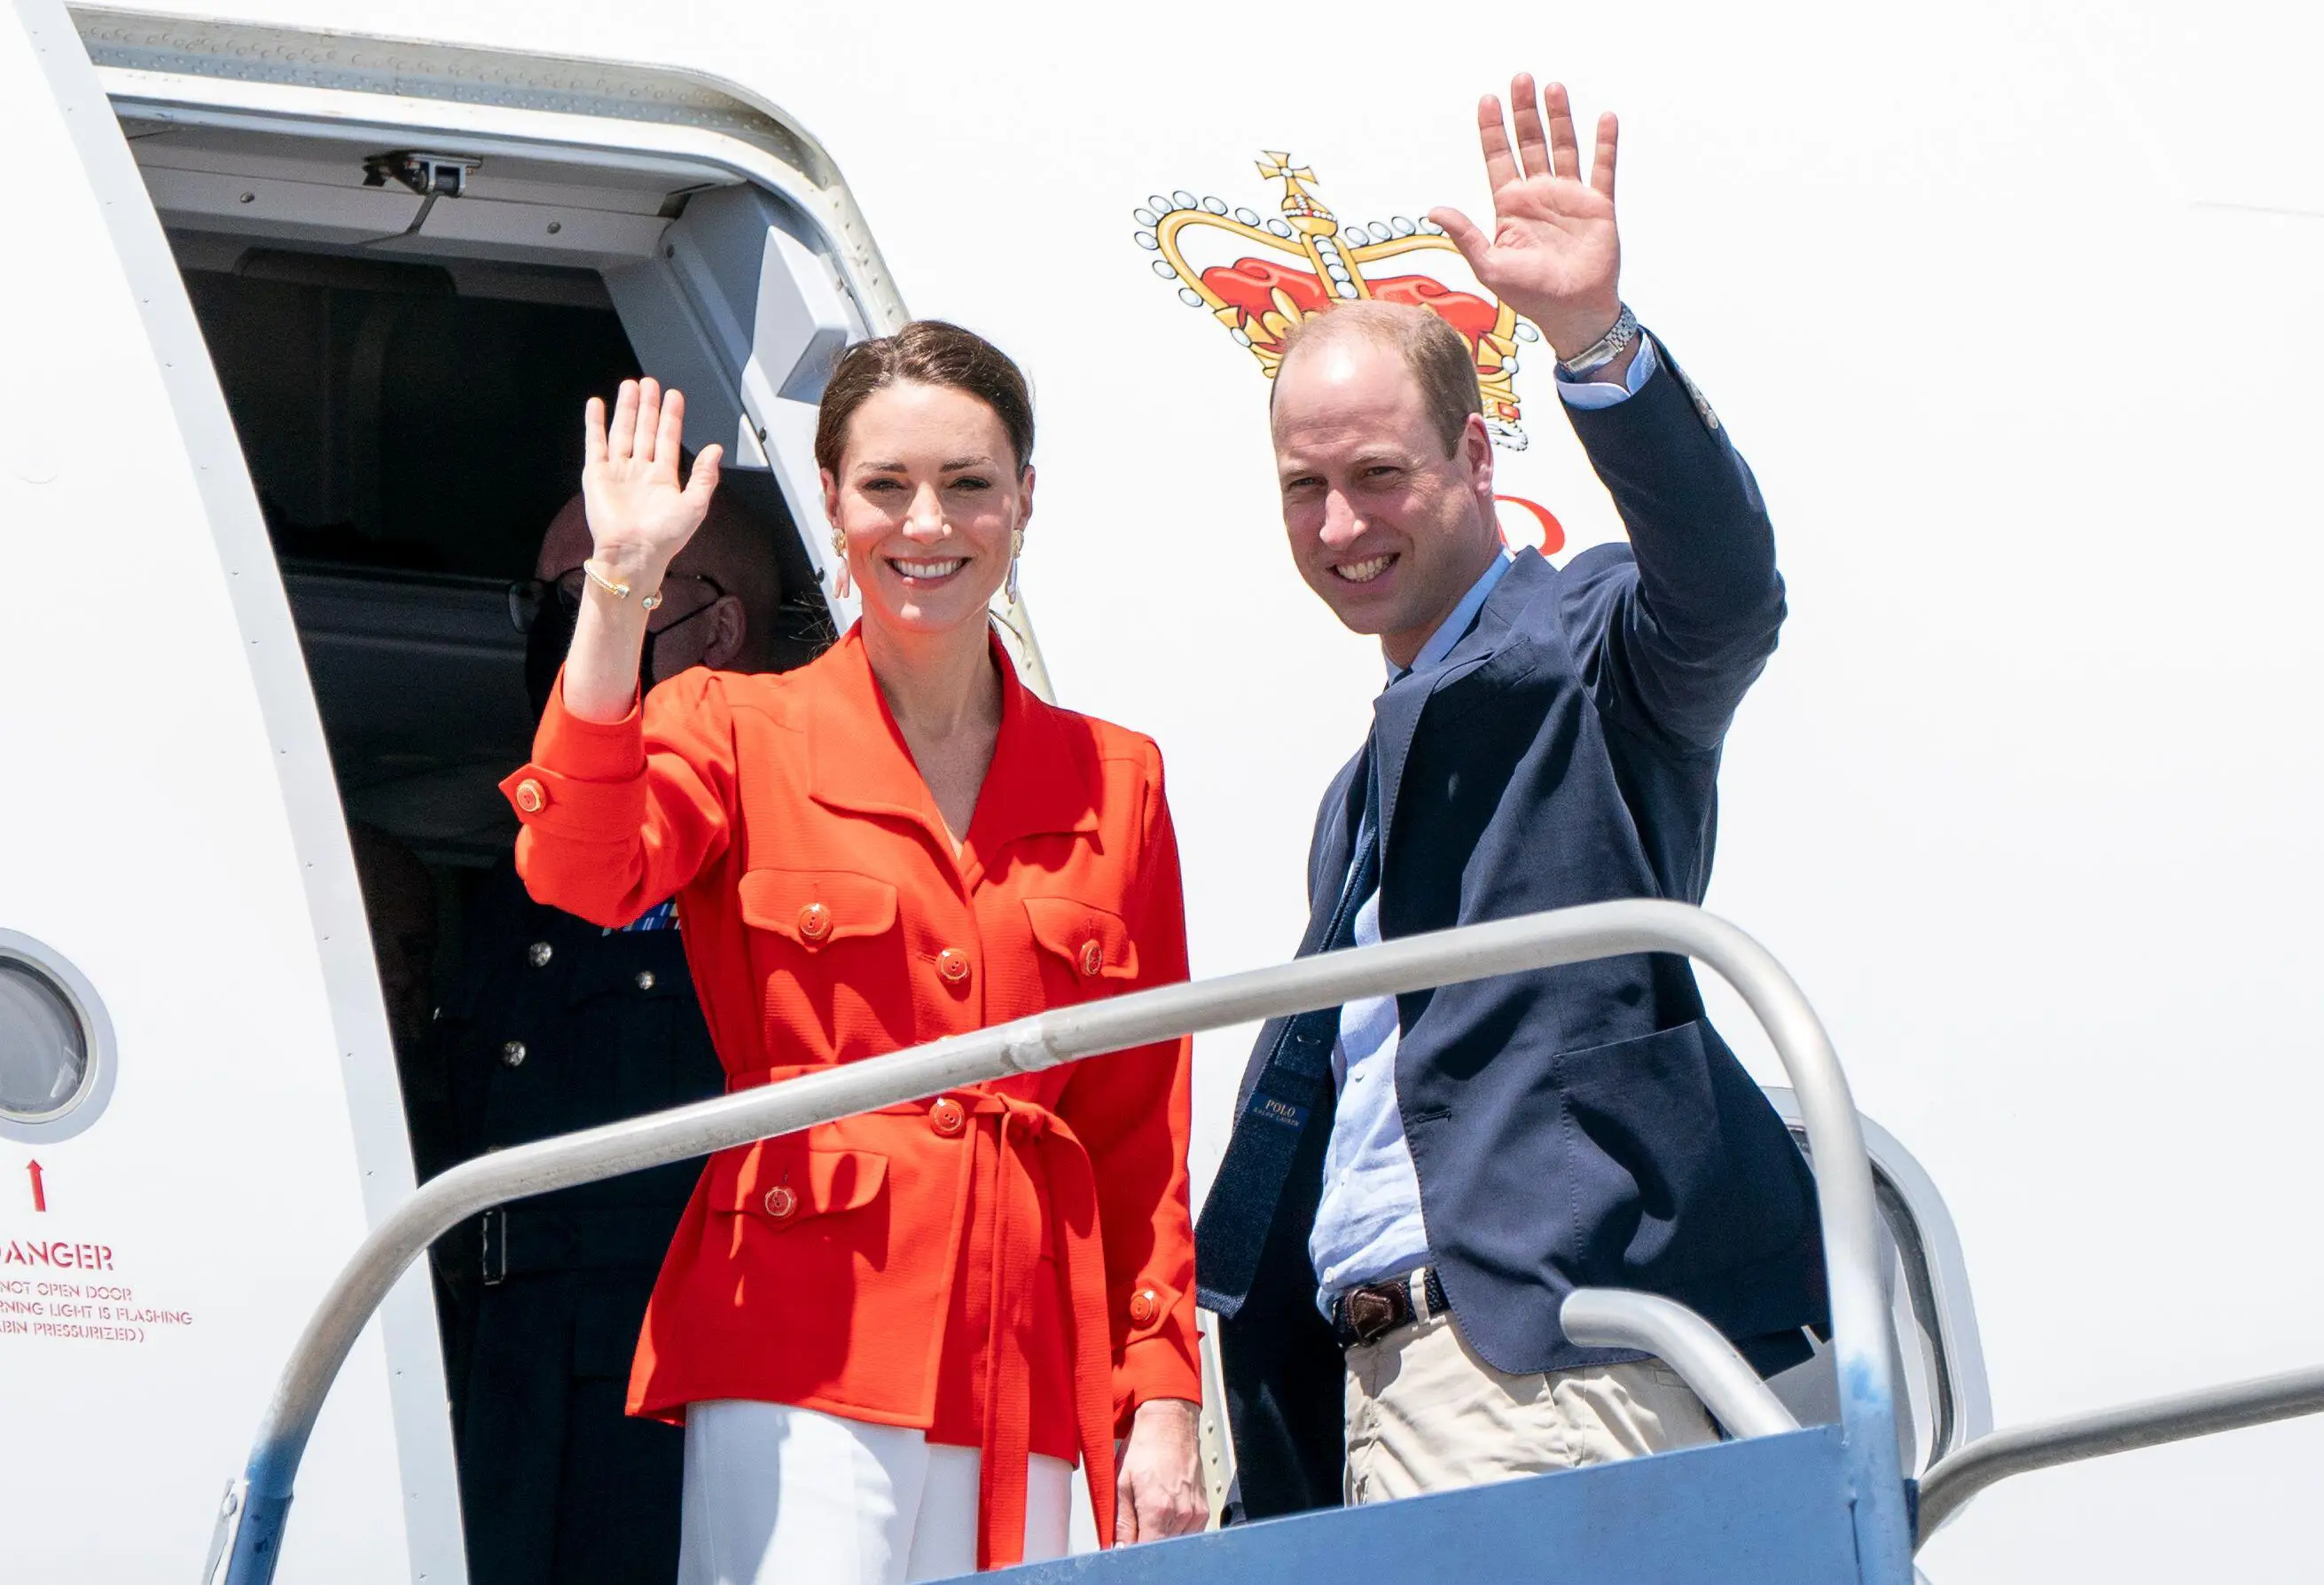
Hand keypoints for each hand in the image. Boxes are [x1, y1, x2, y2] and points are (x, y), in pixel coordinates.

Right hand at [581, 377, 722, 586]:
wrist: (633, 553)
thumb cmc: (665, 537)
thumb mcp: (695, 505)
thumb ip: (704, 476)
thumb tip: (716, 449)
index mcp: (663, 478)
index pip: (667, 438)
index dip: (671, 416)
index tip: (674, 395)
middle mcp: (640, 471)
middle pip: (645, 430)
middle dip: (648, 406)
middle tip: (650, 382)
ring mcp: (617, 471)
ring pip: (623, 431)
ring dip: (626, 409)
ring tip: (629, 385)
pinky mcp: (596, 475)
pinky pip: (595, 443)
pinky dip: (594, 424)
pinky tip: (597, 405)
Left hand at [1114, 1398, 1206, 1544]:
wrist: (1170, 1422)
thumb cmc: (1146, 1446)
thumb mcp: (1121, 1483)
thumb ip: (1121, 1522)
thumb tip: (1119, 1547)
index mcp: (1158, 1509)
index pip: (1145, 1551)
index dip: (1132, 1551)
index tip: (1125, 1544)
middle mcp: (1182, 1514)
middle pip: (1161, 1548)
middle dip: (1145, 1542)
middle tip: (1135, 1523)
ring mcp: (1195, 1513)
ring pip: (1174, 1543)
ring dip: (1160, 1535)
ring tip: (1150, 1510)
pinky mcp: (1203, 1510)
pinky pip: (1188, 1533)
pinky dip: (1174, 1528)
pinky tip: (1165, 1509)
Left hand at [1430, 75, 1623, 359]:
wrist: (1572, 313)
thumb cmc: (1530, 295)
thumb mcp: (1490, 266)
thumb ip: (1465, 235)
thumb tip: (1434, 209)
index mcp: (1511, 206)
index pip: (1498, 158)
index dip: (1493, 130)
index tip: (1487, 100)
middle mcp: (1539, 194)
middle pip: (1530, 143)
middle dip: (1524, 112)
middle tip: (1520, 79)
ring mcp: (1570, 197)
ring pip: (1564, 147)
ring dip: (1559, 118)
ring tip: (1553, 88)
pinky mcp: (1598, 205)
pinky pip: (1603, 168)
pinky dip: (1605, 143)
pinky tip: (1604, 118)